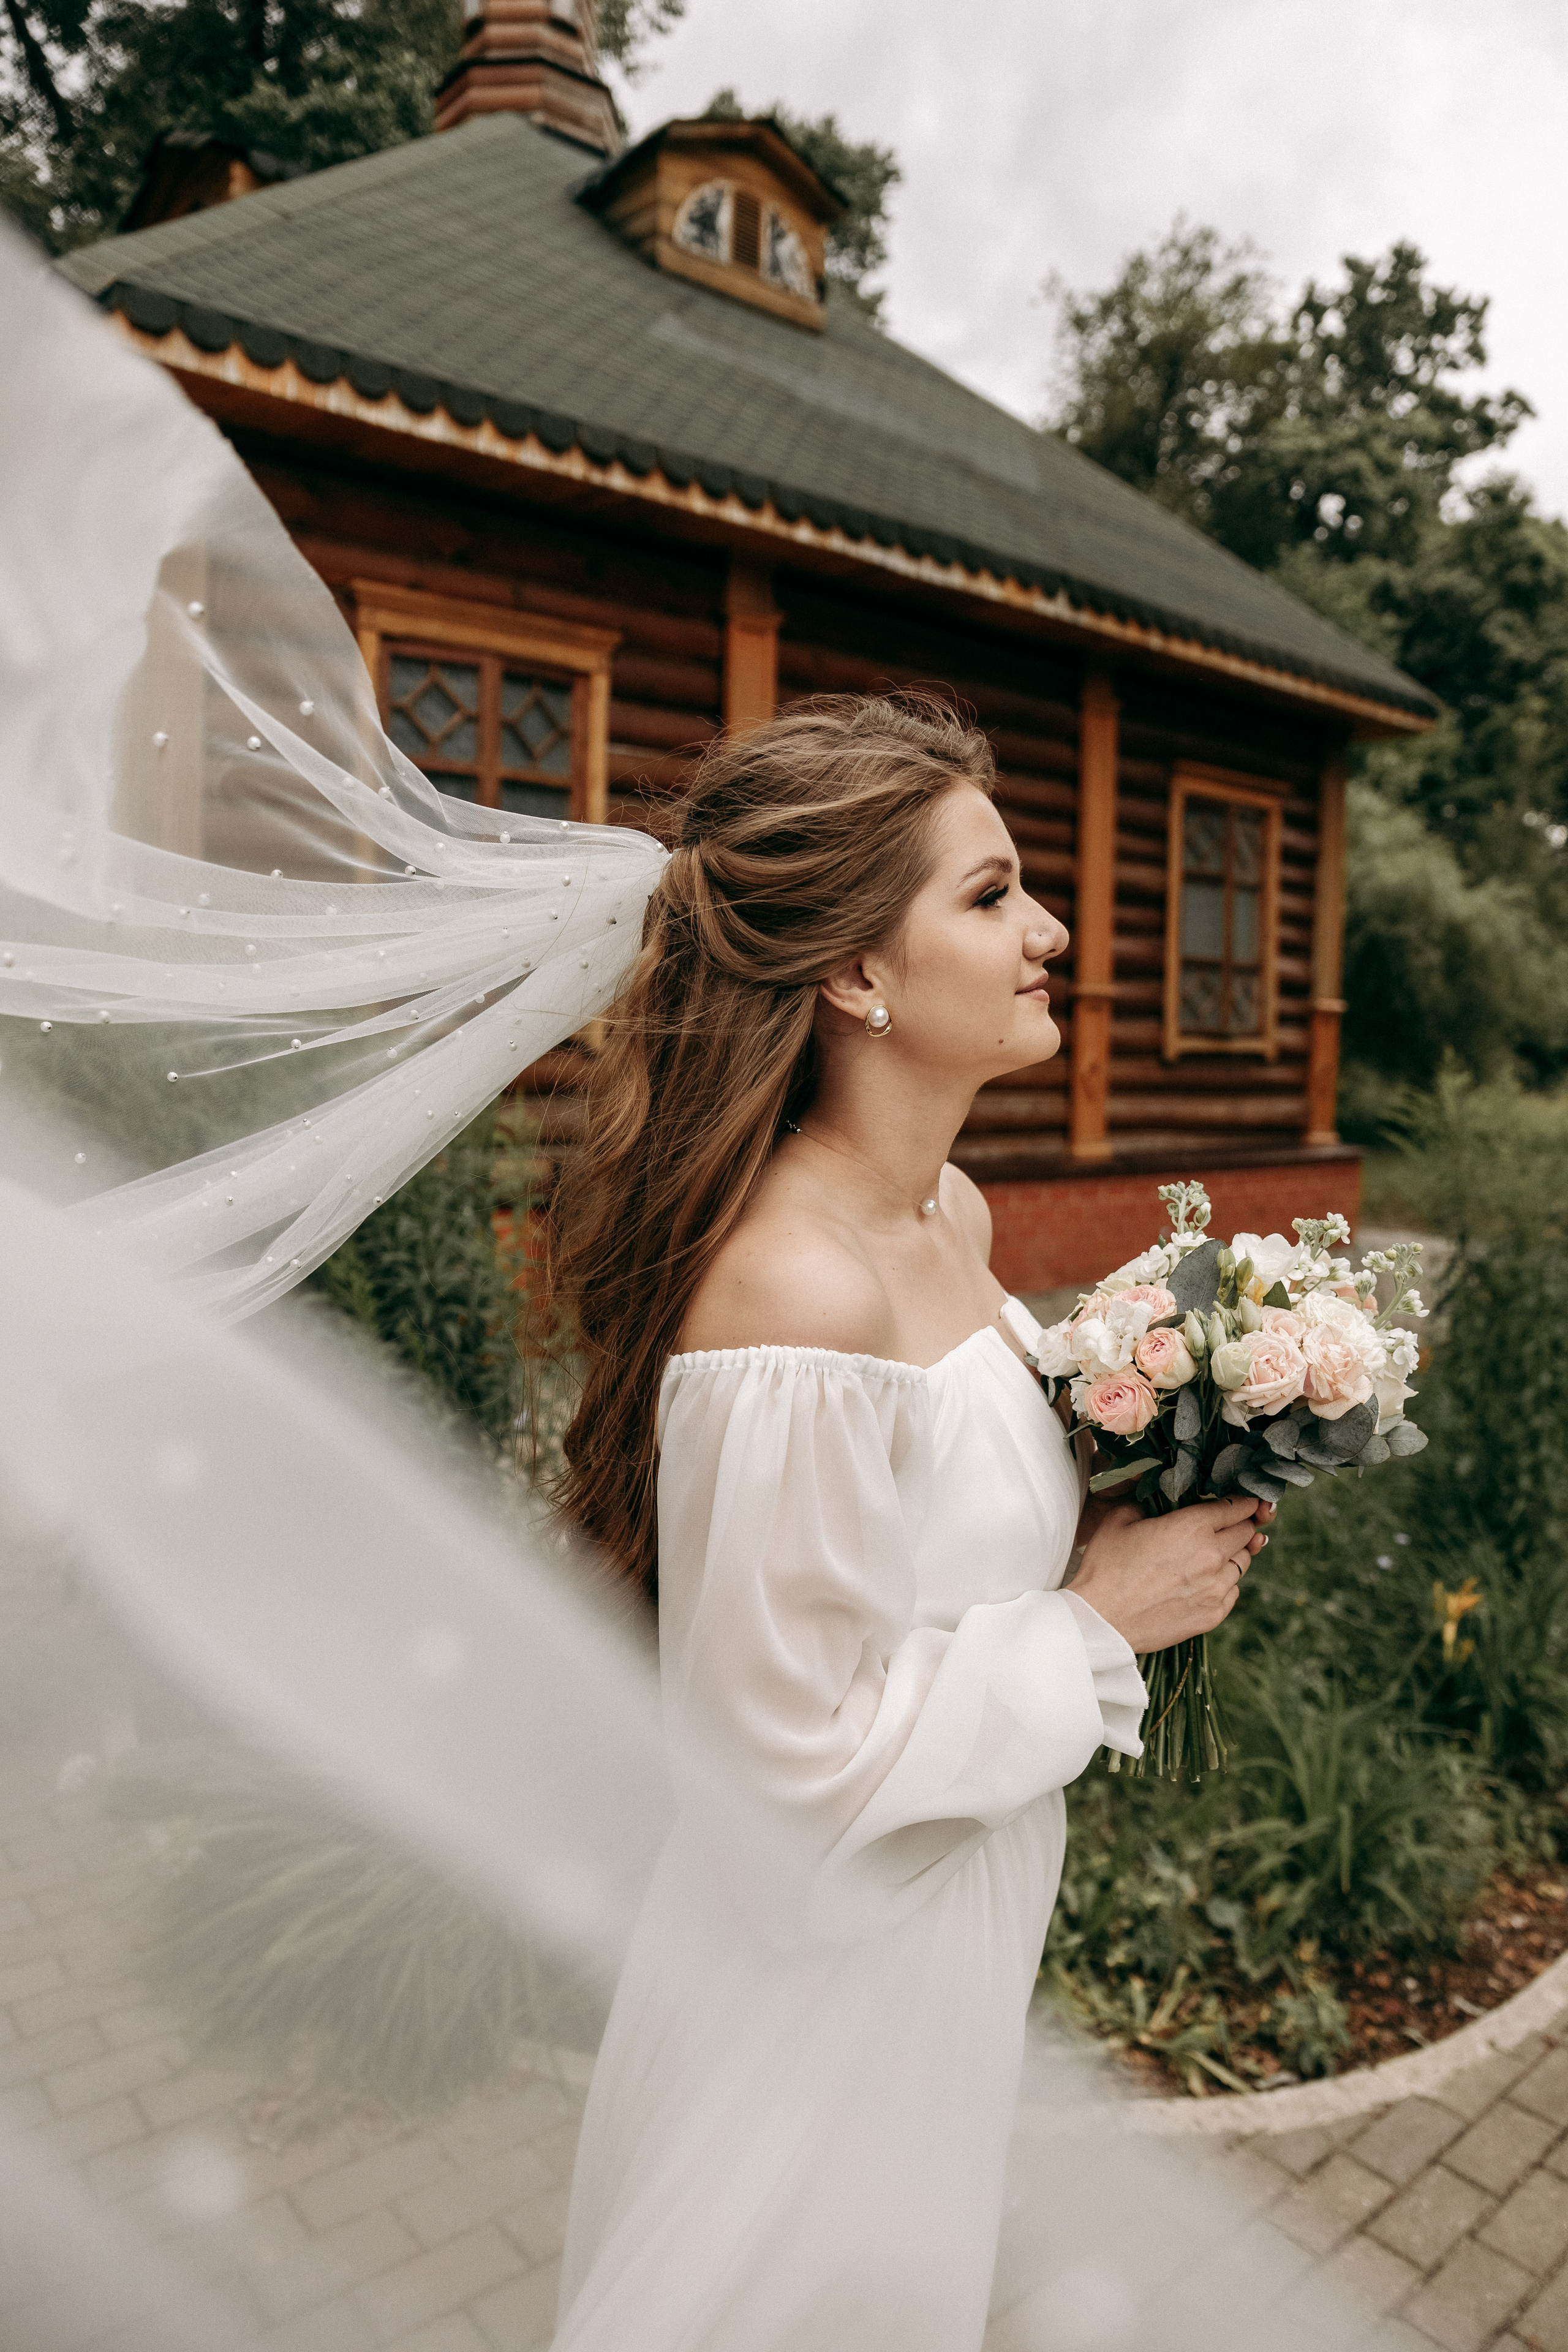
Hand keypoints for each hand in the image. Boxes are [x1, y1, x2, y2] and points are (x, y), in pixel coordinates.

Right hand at [1069, 1497, 1271, 1653]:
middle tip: (1232, 1524)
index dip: (1243, 1502)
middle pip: (1246, 1533)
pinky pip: (1234, 1591)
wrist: (1100, 1619)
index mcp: (1192, 1526)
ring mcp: (1215, 1588)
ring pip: (1243, 1562)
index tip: (1245, 1502)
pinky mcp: (1213, 1615)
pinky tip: (1207, 1580)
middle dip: (1241, 1525)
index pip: (1236, 1507)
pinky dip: (1225, 1582)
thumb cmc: (1106, 1568)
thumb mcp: (1120, 1519)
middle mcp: (1212, 1555)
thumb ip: (1147, 1503)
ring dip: (1233, 1554)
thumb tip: (1157, 1502)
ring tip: (1216, 1553)